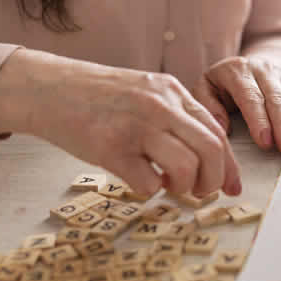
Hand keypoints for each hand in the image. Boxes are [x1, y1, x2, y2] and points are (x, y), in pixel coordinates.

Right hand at [0, 49, 240, 197]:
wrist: (47, 88)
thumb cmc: (98, 96)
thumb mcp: (145, 92)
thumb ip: (176, 116)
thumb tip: (208, 156)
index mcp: (172, 91)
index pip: (217, 131)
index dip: (229, 165)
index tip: (232, 187)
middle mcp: (159, 106)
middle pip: (211, 149)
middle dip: (214, 180)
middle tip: (200, 192)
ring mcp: (135, 126)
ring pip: (186, 167)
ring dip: (184, 188)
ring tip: (168, 187)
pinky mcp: (109, 148)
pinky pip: (148, 183)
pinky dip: (150, 191)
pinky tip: (139, 181)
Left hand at [192, 56, 280, 156]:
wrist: (250, 64)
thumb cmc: (223, 85)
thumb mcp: (206, 88)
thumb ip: (208, 105)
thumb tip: (222, 127)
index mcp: (237, 70)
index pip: (250, 96)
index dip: (259, 120)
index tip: (265, 142)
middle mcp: (262, 69)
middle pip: (276, 99)